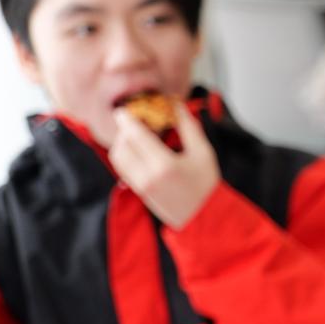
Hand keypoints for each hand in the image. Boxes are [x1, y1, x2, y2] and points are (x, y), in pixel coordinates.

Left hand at [107, 104, 219, 228]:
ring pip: (118, 157)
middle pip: (123, 144)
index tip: (125, 109)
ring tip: (135, 135)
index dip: (127, 120)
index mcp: (164, 165)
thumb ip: (188, 127)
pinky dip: (124, 154)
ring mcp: (140, 185)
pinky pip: (122, 168)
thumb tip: (176, 105)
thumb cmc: (206, 186)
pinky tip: (137, 149)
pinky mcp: (138, 191)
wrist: (203, 217)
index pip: (136, 135)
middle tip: (135, 121)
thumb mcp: (203, 153)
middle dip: (125, 130)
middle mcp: (147, 176)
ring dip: (122, 142)